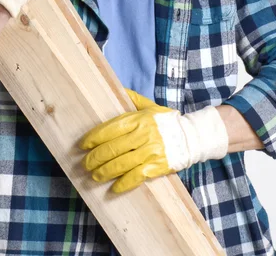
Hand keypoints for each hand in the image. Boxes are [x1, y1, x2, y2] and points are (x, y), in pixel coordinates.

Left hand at [79, 89, 227, 192]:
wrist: (192, 137)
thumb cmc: (167, 121)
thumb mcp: (150, 106)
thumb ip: (132, 98)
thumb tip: (117, 88)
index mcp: (139, 119)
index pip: (110, 128)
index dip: (94, 137)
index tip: (83, 144)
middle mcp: (143, 135)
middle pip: (112, 148)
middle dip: (94, 158)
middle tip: (84, 164)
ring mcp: (150, 151)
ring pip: (121, 163)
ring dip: (104, 171)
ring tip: (94, 176)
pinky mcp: (157, 166)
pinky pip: (136, 176)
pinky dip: (123, 183)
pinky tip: (113, 188)